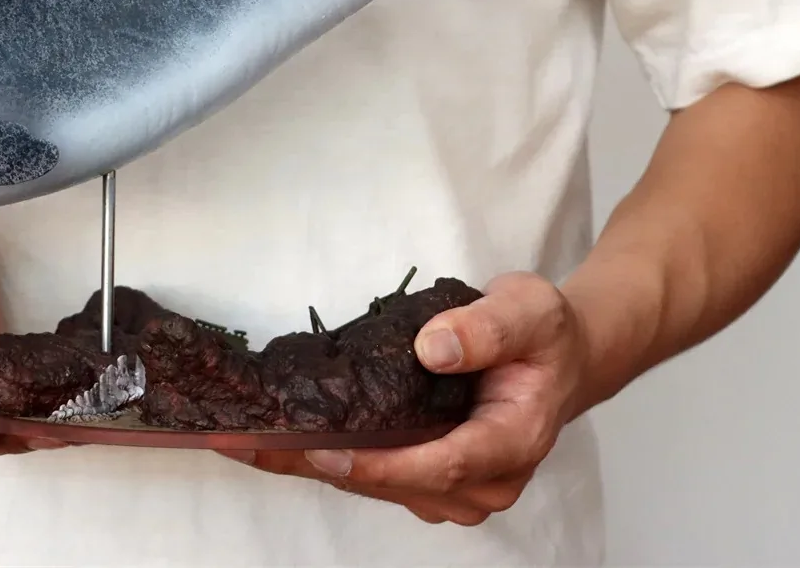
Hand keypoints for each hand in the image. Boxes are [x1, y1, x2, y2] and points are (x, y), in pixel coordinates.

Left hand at [222, 271, 588, 524]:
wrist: (556, 356)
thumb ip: (486, 327)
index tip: (324, 452)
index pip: (438, 465)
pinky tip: (273, 438)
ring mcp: (451, 488)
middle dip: (317, 464)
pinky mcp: (426, 479)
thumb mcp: (528, 310)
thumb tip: (433, 347)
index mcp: (510, 444)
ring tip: (242, 440)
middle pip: (391, 482)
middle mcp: (480, 482)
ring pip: (372, 484)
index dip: (379, 464)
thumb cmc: (543, 334)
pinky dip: (322, 457)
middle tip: (247, 441)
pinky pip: (371, 473)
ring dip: (308, 464)